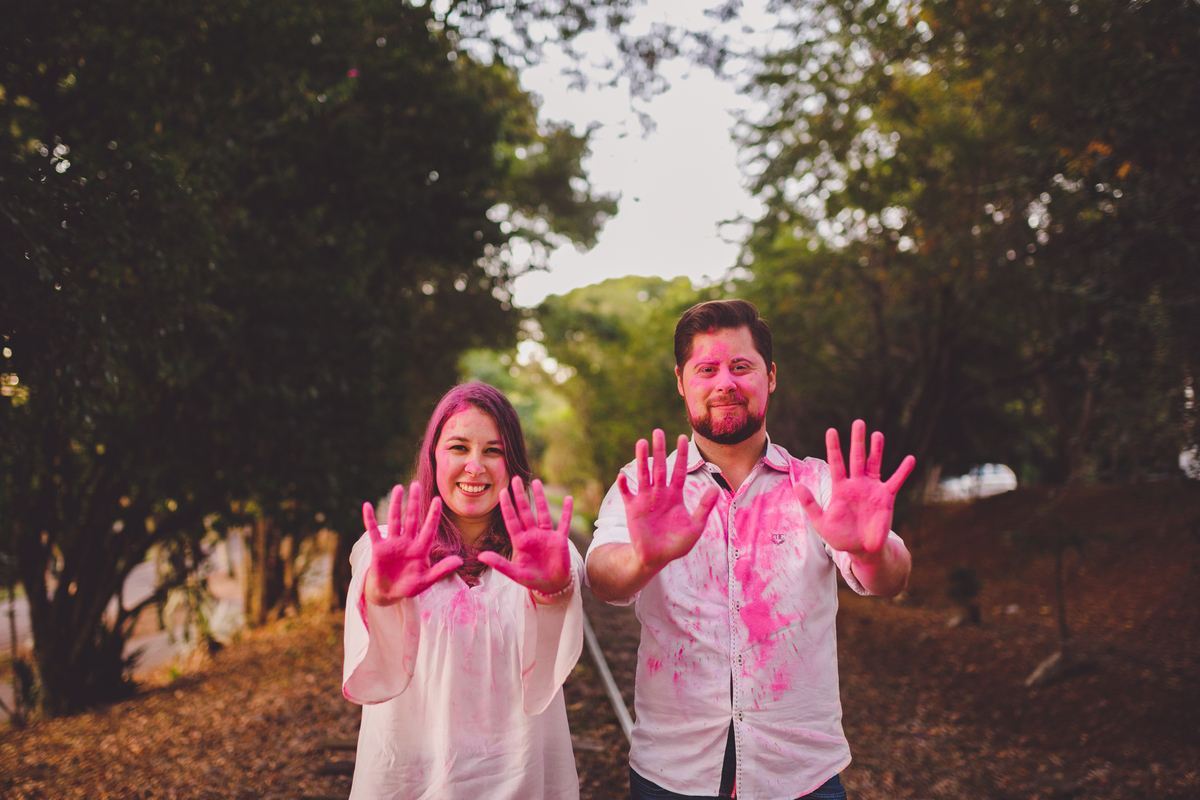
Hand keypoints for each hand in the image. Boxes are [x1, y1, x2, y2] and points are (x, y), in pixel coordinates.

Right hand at [363, 482, 461, 604]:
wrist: (389, 593)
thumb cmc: (409, 586)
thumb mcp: (426, 580)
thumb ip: (441, 570)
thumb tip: (460, 561)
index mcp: (420, 549)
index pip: (429, 529)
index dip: (433, 515)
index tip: (438, 499)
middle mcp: (407, 542)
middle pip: (411, 519)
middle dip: (414, 502)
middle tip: (416, 484)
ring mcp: (392, 544)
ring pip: (394, 520)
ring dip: (396, 505)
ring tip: (398, 488)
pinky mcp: (378, 548)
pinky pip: (373, 531)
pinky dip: (369, 519)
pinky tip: (367, 506)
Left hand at [479, 477, 572, 595]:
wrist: (551, 585)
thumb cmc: (531, 579)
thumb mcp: (514, 573)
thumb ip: (499, 564)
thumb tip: (480, 556)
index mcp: (520, 541)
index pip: (511, 520)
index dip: (507, 507)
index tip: (502, 492)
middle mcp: (532, 534)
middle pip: (525, 511)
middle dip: (520, 496)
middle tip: (515, 478)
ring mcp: (546, 535)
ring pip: (542, 513)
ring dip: (540, 498)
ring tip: (536, 482)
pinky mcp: (560, 539)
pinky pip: (564, 523)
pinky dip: (567, 512)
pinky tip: (568, 499)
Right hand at [620, 429, 719, 573]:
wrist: (656, 558)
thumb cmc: (676, 543)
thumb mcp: (695, 527)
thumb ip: (704, 508)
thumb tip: (714, 488)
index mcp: (675, 495)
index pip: (679, 470)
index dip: (681, 455)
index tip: (683, 438)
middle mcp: (660, 493)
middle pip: (660, 467)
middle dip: (659, 450)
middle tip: (658, 431)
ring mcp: (645, 499)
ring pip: (643, 475)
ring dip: (641, 460)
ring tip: (641, 443)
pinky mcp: (633, 508)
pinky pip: (627, 494)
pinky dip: (624, 485)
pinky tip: (622, 476)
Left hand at [793, 419, 914, 557]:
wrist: (861, 549)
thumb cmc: (840, 536)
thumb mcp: (821, 522)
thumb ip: (809, 503)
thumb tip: (796, 485)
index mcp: (840, 488)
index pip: (836, 463)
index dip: (834, 447)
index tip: (831, 431)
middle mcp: (856, 484)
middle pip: (857, 458)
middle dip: (857, 441)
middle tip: (858, 423)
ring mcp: (872, 489)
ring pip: (875, 465)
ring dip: (877, 450)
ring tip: (877, 434)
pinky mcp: (886, 497)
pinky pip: (896, 481)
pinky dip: (903, 471)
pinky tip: (910, 459)